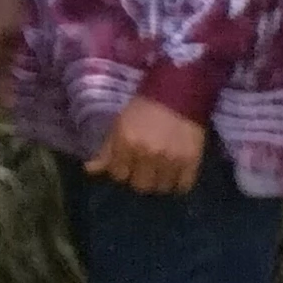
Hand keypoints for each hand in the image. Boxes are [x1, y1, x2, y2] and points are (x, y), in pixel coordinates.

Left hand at [87, 93, 206, 195]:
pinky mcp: (192, 162)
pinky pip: (183, 186)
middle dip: (139, 178)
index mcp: (127, 142)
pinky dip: (178, 183)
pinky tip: (174, 173)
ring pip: (161, 188)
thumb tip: (90, 169)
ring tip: (159, 171)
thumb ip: (107, 149)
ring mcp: (172, 160)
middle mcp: (148, 153)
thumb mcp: (119, 124)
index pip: (118, 174)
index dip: (121, 171)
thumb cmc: (143, 107)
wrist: (176, 94)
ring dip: (158, 182)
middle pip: (140, 186)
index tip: (125, 165)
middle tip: (142, 169)